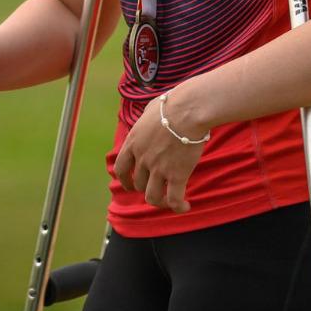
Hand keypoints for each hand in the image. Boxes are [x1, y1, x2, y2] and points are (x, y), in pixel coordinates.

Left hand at [112, 92, 208, 213]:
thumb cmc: (173, 104)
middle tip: (157, 189)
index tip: (130, 185)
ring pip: (152, 196)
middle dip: (146, 188)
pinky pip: (174, 199)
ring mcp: (158, 168)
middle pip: (138, 184)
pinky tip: (185, 206)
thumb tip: (148, 118)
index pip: (121, 168)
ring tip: (169, 201)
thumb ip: (145, 119)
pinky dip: (178, 206)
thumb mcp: (150, 109)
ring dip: (159, 201)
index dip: (125, 180)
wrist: (189, 109)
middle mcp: (142, 158)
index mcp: (133, 142)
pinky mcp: (177, 175)